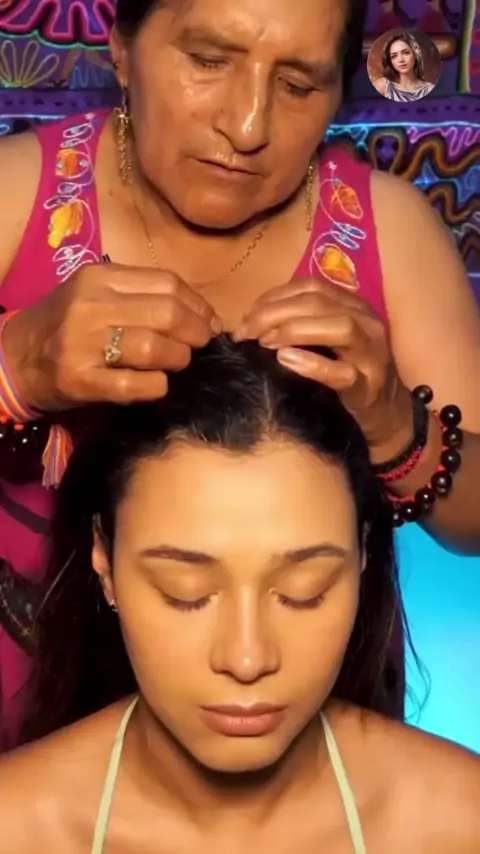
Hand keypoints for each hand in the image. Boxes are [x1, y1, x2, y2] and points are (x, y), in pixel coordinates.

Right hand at [3, 263, 219, 410]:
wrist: (14, 358)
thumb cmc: (65, 325)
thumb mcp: (97, 295)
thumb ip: (142, 297)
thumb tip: (204, 315)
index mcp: (100, 277)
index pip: (168, 284)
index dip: (198, 306)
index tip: (208, 323)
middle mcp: (91, 305)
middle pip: (168, 313)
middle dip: (195, 333)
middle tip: (199, 347)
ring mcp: (83, 343)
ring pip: (155, 347)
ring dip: (178, 359)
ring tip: (176, 365)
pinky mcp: (80, 380)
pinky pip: (136, 383)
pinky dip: (157, 386)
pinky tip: (157, 385)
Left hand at [236, 279, 413, 456]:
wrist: (387, 415)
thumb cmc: (347, 376)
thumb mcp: (328, 343)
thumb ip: (301, 325)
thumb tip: (252, 321)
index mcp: (354, 307)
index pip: (311, 287)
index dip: (274, 297)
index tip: (247, 317)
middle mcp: (367, 323)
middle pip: (318, 303)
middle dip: (274, 313)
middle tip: (246, 333)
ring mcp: (371, 355)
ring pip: (339, 328)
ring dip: (294, 331)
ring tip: (264, 343)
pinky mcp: (369, 387)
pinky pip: (342, 373)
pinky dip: (311, 364)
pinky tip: (285, 360)